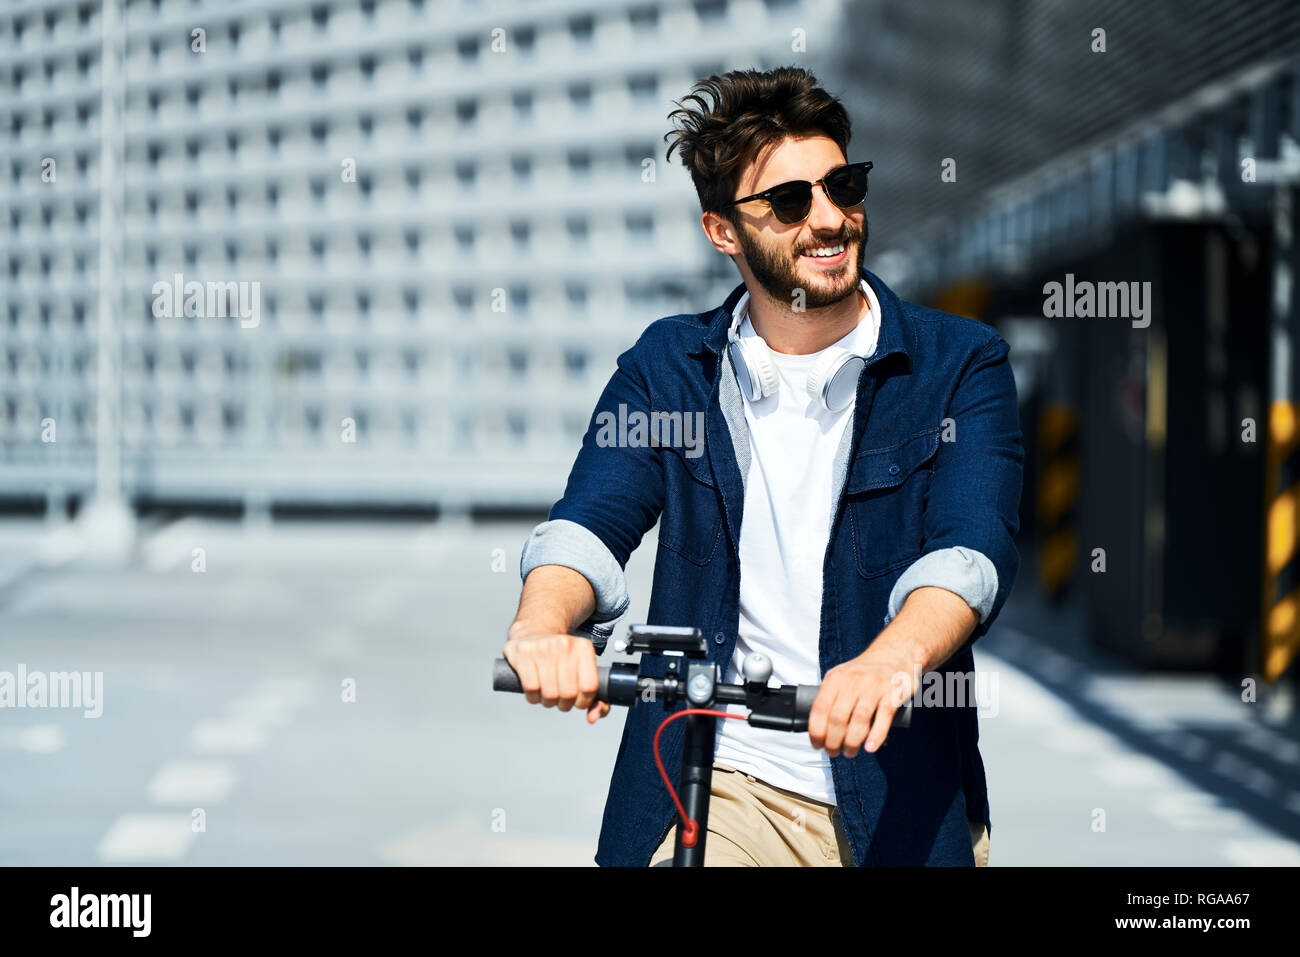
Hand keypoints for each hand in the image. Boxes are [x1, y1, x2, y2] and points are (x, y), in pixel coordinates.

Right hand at [503, 625, 610, 723]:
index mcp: (584, 648)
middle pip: (568, 693)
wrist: (533, 632)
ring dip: (547, 702)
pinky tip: (535, 692)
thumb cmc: (559, 658)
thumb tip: (592, 717)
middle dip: (563, 704)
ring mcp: (543, 646)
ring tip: (547, 695)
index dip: (583, 702)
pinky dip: (533, 698)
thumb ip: (595, 697)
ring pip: (549, 693)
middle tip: (560, 700)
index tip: (577, 702)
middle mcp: (565, 644)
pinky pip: (531, 688)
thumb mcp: (581, 669)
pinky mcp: (523, 652)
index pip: (590, 686)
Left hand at [808, 639, 919, 757]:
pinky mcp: (892, 694)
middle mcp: (852, 682)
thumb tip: (817, 726)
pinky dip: (876, 736)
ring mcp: (873, 687)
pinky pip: (883, 717)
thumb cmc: (864, 672)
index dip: (816, 731)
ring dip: (852, 743)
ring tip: (850, 752)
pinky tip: (870, 747)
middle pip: (837, 719)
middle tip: (834, 752)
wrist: (894, 654)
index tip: (817, 744)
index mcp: (835, 679)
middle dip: (833, 742)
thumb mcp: (841, 676)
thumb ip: (829, 696)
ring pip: (859, 721)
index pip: (819, 709)